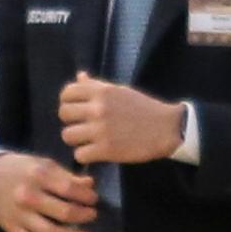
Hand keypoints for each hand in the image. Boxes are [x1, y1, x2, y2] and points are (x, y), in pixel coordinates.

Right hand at [0, 149, 97, 231]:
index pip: (69, 189)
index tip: (93, 199)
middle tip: (92, 215)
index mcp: (38, 176)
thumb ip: (66, 175)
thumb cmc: (18, 168)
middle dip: (83, 216)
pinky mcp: (12, 228)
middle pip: (63, 213)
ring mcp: (19, 215)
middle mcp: (28, 196)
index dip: (86, 197)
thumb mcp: (43, 164)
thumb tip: (89, 185)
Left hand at [60, 74, 185, 164]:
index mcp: (102, 91)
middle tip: (83, 126)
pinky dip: (86, 155)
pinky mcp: (106, 150)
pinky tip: (96, 152)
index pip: (67, 93)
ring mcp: (101, 130)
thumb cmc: (143, 108)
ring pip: (67, 135)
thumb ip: (97, 86)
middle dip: (71, 121)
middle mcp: (98, 108)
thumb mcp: (120, 91)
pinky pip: (79, 154)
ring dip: (76, 140)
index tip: (77, 110)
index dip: (68, 102)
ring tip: (88, 140)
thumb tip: (79, 76)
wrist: (167, 128)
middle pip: (63, 114)